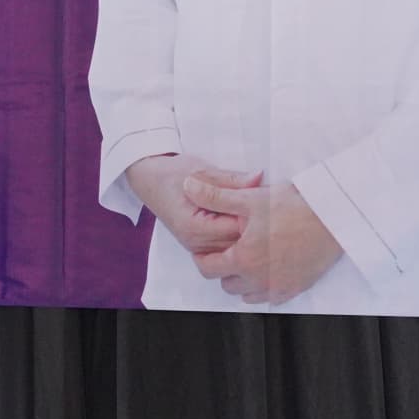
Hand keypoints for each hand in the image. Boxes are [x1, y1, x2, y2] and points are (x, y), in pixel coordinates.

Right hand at [125, 155, 256, 255]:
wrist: (150, 180)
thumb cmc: (172, 174)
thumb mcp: (202, 171)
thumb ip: (232, 179)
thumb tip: (258, 178)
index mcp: (194, 227)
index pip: (236, 228)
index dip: (255, 215)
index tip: (268, 200)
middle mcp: (195, 243)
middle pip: (238, 243)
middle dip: (255, 226)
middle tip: (269, 205)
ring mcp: (198, 247)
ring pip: (235, 248)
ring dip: (248, 232)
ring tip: (260, 213)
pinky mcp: (202, 246)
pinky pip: (227, 246)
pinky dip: (238, 234)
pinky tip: (247, 220)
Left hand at [184, 182, 341, 304]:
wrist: (335, 218)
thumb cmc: (294, 207)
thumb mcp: (249, 198)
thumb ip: (215, 196)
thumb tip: (187, 186)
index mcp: (243, 259)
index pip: (208, 269)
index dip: (202, 258)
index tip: (206, 248)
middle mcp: (258, 279)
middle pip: (227, 283)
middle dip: (224, 268)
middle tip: (230, 248)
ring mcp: (278, 287)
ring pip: (248, 294)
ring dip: (243, 279)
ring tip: (249, 256)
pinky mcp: (296, 289)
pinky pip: (271, 296)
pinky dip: (265, 285)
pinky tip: (270, 266)